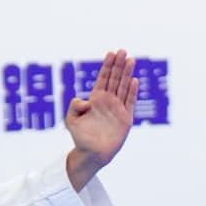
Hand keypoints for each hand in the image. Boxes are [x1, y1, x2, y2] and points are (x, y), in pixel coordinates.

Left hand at [65, 50, 138, 190]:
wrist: (92, 154)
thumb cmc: (80, 137)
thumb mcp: (71, 120)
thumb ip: (74, 106)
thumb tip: (85, 100)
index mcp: (96, 99)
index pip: (103, 78)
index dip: (107, 66)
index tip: (111, 53)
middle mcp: (108, 101)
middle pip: (115, 79)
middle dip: (119, 65)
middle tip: (123, 51)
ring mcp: (118, 109)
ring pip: (124, 87)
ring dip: (127, 73)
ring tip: (131, 60)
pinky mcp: (125, 118)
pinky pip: (130, 102)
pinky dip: (132, 91)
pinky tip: (134, 80)